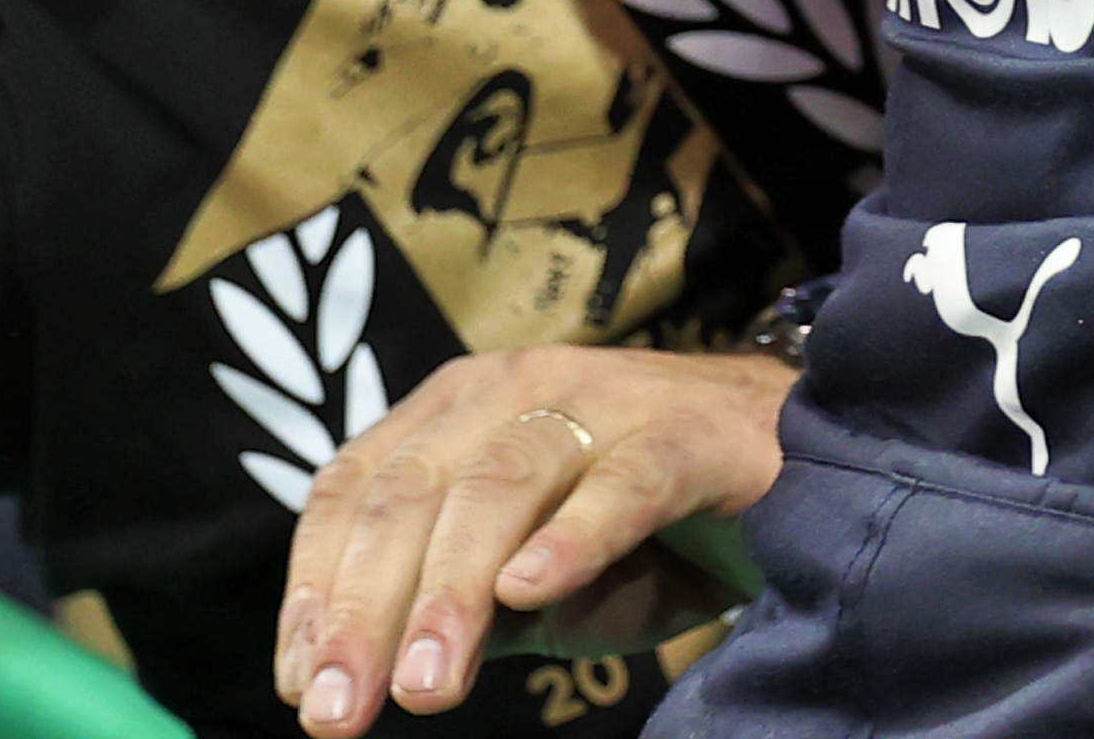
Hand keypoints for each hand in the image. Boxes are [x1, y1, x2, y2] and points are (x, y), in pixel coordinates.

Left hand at [272, 341, 788, 728]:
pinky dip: (571, 536)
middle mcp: (516, 388)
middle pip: (414, 492)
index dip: (314, 588)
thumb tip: (356, 670)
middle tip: (341, 710)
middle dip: (366, 609)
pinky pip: (620, 482)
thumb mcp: (530, 585)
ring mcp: (605, 399)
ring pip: (501, 485)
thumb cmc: (643, 533)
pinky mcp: (687, 433)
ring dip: (452, 590)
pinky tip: (530, 592)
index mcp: (457, 411)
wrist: (795, 466)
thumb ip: (457, 613)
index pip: (356, 491)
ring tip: (426, 684)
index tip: (298, 684)